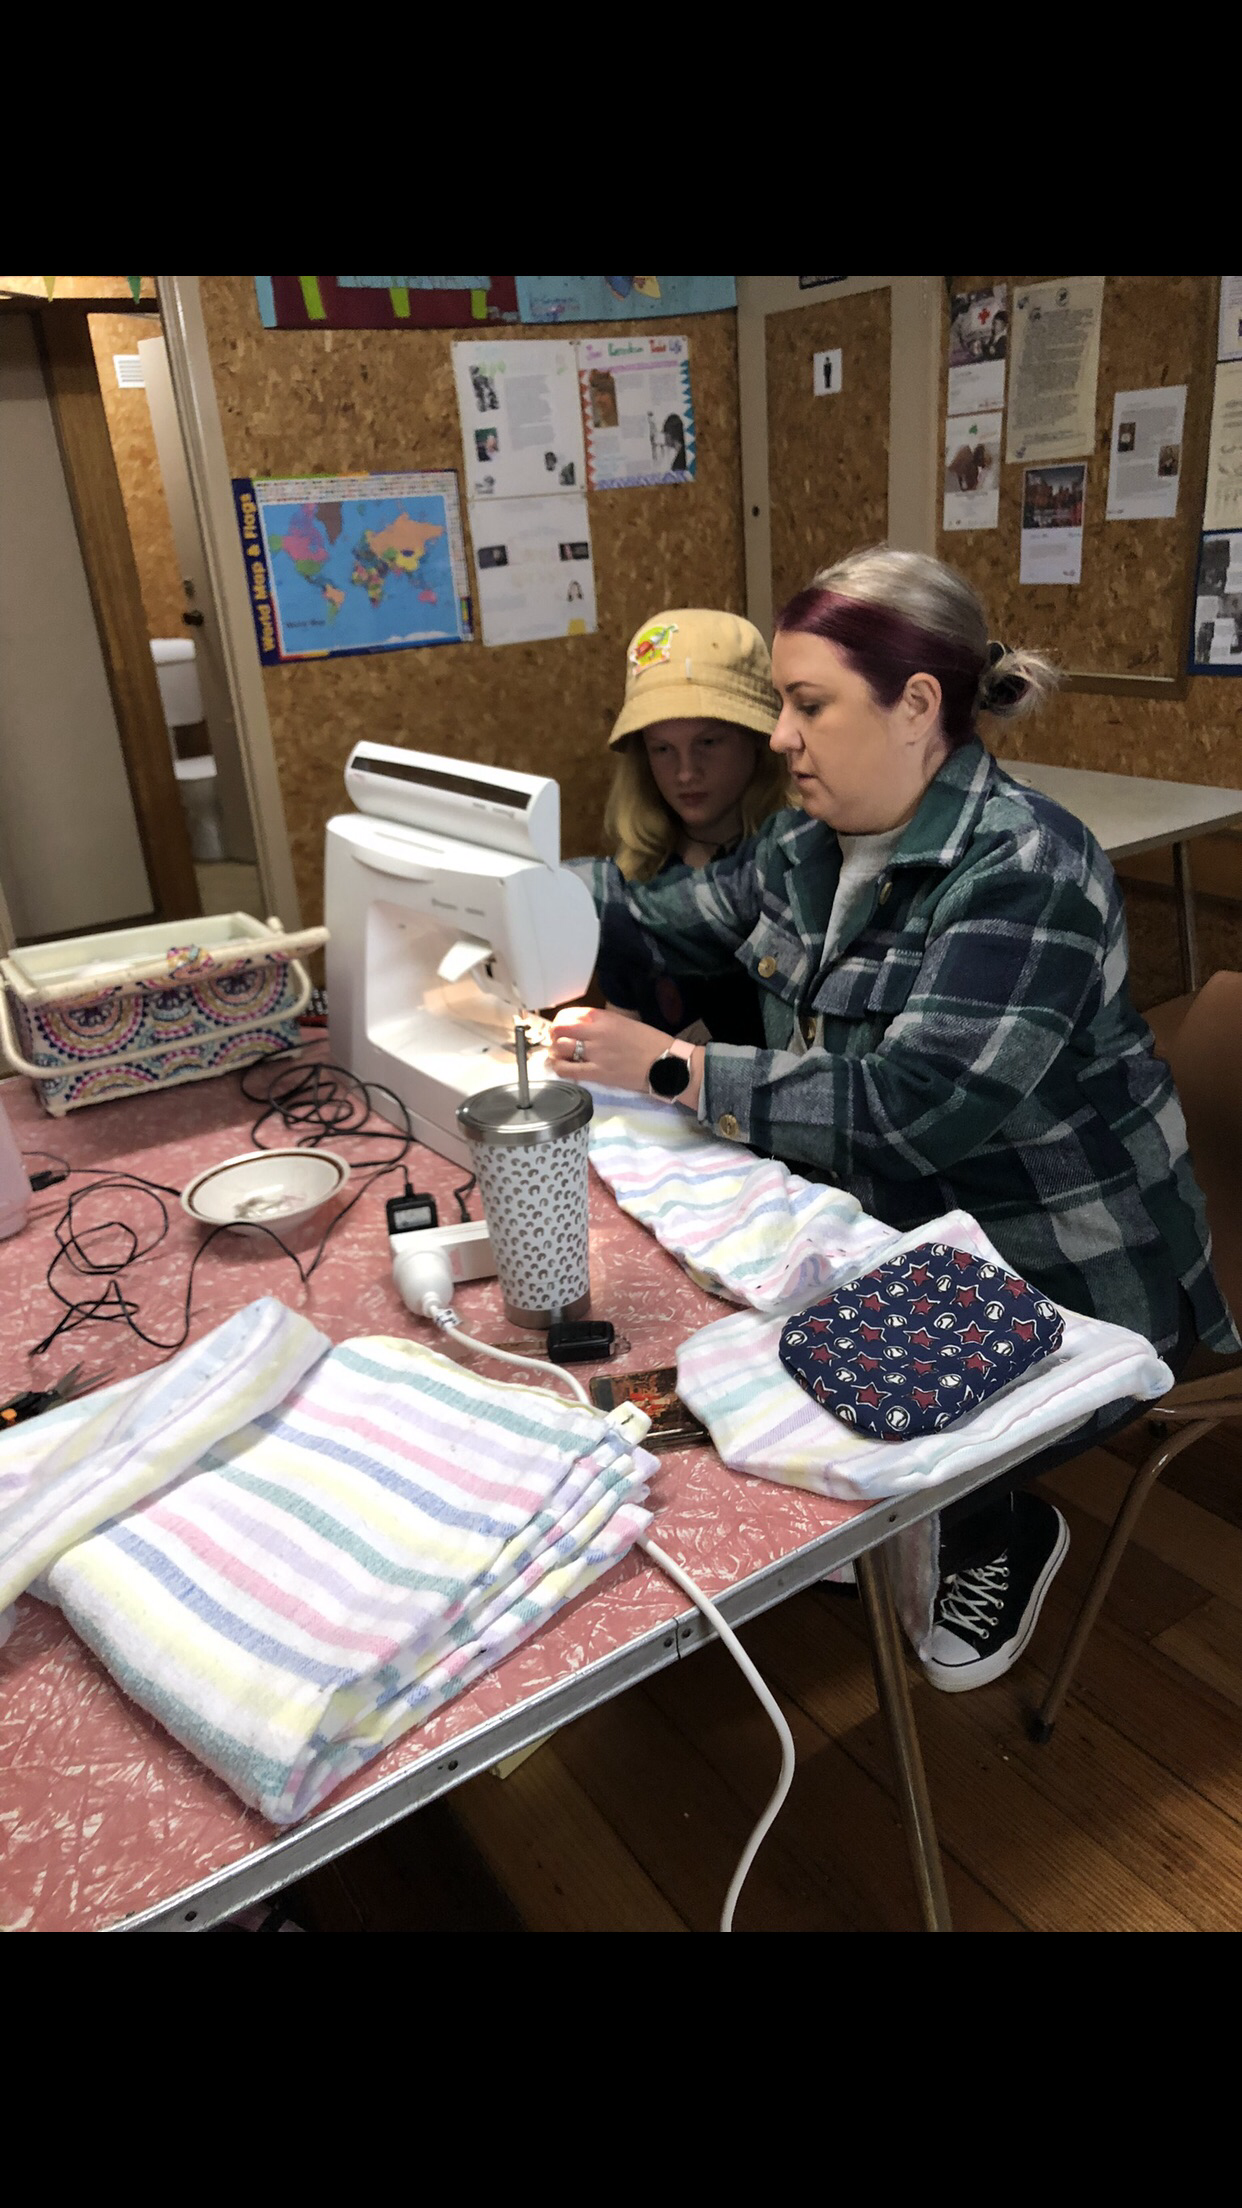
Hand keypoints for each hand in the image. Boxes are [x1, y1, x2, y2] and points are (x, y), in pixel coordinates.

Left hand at [548, 1007, 702, 1108]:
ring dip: (555, 1052)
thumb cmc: (650, 1043)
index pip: (570, 1014)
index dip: (561, 1021)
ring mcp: (596, 1053)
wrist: (665, 1064)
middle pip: (560, 1029)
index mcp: (605, 1018)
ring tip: (559, 1056)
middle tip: (557, 1042)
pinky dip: (560, 1068)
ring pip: (560, 1048)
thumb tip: (584, 1027)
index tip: (561, 1028)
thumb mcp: (626, 1023)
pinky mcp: (598, 1073)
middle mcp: (597, 1032)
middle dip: (554, 1036)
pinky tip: (562, 1068)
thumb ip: (603, 1024)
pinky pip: (568, 1070)